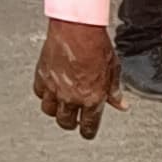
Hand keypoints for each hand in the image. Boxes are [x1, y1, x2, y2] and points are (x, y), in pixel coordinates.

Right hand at [35, 17, 121, 138]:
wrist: (76, 29)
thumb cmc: (96, 45)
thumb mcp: (114, 69)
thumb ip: (114, 91)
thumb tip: (121, 104)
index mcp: (92, 98)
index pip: (88, 126)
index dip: (88, 132)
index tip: (88, 132)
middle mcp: (71, 97)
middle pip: (66, 122)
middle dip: (71, 123)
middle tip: (74, 120)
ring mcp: (54, 89)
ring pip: (50, 111)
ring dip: (56, 111)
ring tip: (62, 106)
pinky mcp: (42, 77)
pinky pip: (40, 94)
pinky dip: (45, 94)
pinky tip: (51, 90)